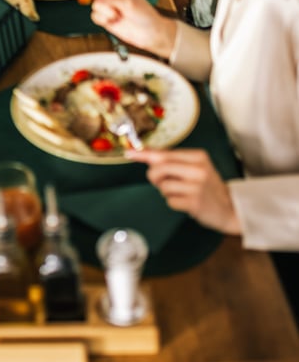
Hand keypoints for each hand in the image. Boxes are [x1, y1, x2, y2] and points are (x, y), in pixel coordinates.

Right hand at [90, 0, 176, 57]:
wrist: (150, 33)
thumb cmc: (144, 15)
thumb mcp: (127, 2)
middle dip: (105, 5)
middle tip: (117, 9)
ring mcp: (109, 7)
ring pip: (95, 7)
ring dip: (105, 14)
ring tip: (118, 16)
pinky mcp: (106, 18)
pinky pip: (94, 16)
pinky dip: (103, 20)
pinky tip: (114, 22)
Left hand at [126, 148, 240, 234]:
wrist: (231, 208)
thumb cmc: (208, 186)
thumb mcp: (196, 167)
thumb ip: (173, 161)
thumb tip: (146, 155)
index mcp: (198, 156)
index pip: (165, 153)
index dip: (145, 154)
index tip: (130, 153)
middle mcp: (198, 169)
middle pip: (159, 168)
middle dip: (155, 177)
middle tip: (164, 182)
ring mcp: (197, 186)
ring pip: (163, 186)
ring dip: (166, 191)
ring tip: (181, 192)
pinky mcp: (195, 203)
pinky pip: (170, 201)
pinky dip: (174, 202)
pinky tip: (186, 202)